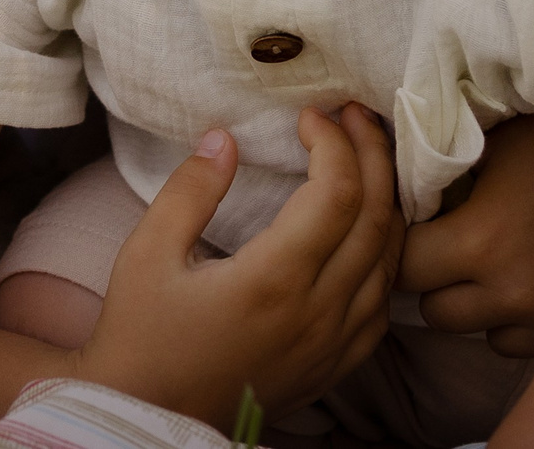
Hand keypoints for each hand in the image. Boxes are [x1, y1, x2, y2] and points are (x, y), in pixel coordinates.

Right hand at [76, 105, 403, 424]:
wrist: (147, 417)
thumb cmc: (142, 336)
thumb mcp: (146, 254)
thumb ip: (189, 191)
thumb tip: (225, 138)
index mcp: (272, 282)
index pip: (337, 193)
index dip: (333, 142)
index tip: (308, 115)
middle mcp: (316, 314)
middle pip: (377, 217)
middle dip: (372, 154)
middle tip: (353, 115)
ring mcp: (332, 345)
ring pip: (391, 260)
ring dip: (388, 199)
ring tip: (368, 157)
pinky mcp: (334, 366)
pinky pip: (383, 303)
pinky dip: (386, 254)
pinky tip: (367, 229)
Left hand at [397, 115, 533, 358]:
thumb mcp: (503, 140)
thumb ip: (447, 163)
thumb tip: (396, 168)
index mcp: (483, 240)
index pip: (405, 264)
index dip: (404, 240)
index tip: (413, 222)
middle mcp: (510, 293)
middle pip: (433, 309)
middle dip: (431, 277)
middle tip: (446, 241)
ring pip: (473, 331)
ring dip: (472, 302)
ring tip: (492, 258)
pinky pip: (515, 342)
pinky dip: (511, 318)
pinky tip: (528, 276)